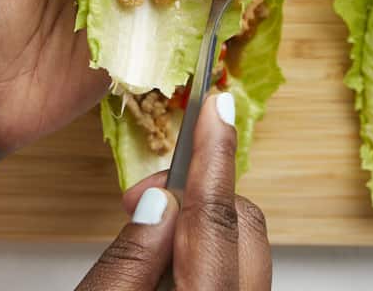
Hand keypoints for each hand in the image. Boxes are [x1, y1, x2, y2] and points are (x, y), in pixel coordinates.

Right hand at [77, 92, 271, 289]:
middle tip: (139, 197)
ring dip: (197, 222)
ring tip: (143, 233)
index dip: (214, 154)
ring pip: (241, 241)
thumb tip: (159, 201)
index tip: (216, 107)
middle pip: (240, 222)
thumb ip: (130, 256)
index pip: (215, 217)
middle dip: (196, 192)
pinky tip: (163, 257)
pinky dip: (204, 248)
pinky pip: (235, 264)